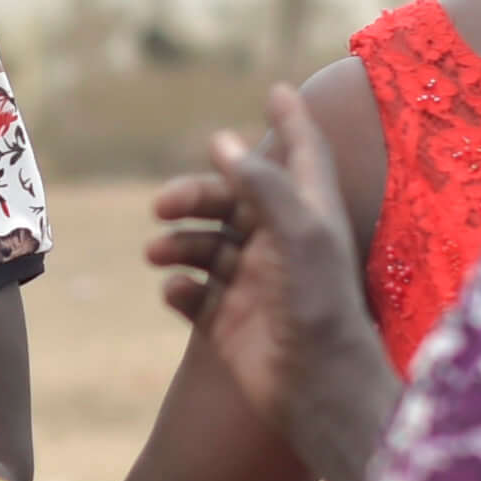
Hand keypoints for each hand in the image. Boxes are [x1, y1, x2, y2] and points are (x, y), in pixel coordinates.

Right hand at [156, 86, 379, 446]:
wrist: (316, 389)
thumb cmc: (322, 305)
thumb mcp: (300, 232)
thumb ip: (262, 184)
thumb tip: (223, 140)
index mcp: (308, 216)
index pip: (301, 156)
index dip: (291, 123)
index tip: (277, 90)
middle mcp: (280, 245)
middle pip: (231, 200)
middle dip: (196, 196)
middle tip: (163, 206)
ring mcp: (252, 284)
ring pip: (204, 246)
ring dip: (177, 243)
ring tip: (158, 255)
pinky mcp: (228, 322)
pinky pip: (192, 294)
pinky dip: (178, 287)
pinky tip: (175, 292)